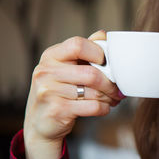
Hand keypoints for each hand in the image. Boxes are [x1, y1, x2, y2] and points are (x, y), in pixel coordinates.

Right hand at [23, 30, 124, 158]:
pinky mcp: (57, 110)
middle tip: (117, 89)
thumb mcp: (65, 68)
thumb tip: (103, 35)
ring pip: (94, 92)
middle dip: (110, 83)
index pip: (78, 45)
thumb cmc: (59, 92)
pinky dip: (104, 108)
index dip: (98, 53)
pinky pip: (93, 107)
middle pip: (91, 73)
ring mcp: (49, 92)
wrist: (41, 122)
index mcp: (51, 56)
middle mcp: (46, 71)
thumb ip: (83, 51)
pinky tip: (103, 108)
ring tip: (112, 99)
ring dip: (109, 97)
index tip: (106, 64)